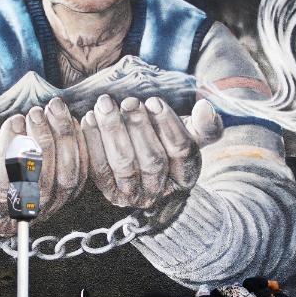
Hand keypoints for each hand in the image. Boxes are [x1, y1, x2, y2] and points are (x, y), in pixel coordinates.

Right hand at [0, 98, 87, 236]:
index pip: (6, 187)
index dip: (13, 152)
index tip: (13, 121)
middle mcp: (21, 215)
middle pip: (43, 183)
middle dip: (43, 142)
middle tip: (35, 112)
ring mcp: (48, 208)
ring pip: (67, 177)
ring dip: (63, 138)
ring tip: (53, 108)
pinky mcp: (66, 195)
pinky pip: (82, 171)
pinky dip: (79, 143)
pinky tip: (67, 119)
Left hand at [81, 95, 222, 208]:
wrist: (142, 159)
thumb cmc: (168, 141)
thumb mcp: (191, 134)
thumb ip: (204, 124)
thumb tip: (205, 109)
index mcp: (186, 176)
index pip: (182, 152)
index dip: (168, 126)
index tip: (154, 101)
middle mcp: (161, 191)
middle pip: (152, 161)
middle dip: (139, 128)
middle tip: (129, 101)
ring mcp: (134, 195)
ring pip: (124, 165)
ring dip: (113, 132)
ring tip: (106, 105)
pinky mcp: (110, 192)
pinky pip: (99, 168)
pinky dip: (94, 142)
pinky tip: (90, 118)